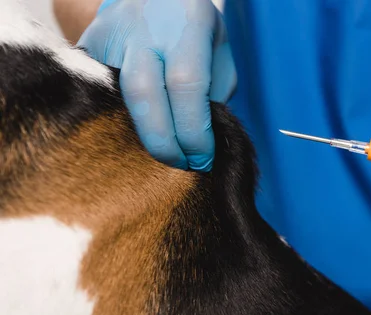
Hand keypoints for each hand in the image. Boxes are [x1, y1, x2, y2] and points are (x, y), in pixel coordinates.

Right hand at [79, 0, 236, 170]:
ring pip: (114, 99)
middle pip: (143, 94)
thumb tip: (202, 141)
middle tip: (180, 165)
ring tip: (159, 157)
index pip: (186, 86)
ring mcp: (108, 38)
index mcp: (185, 26)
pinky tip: (132, 139)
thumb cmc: (192, 30)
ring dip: (137, 138)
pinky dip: (116, 124)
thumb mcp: (217, 52)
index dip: (194, 132)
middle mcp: (143, 30)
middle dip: (163, 142)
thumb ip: (214, 93)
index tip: (202, 159)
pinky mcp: (86, 50)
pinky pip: (97, 97)